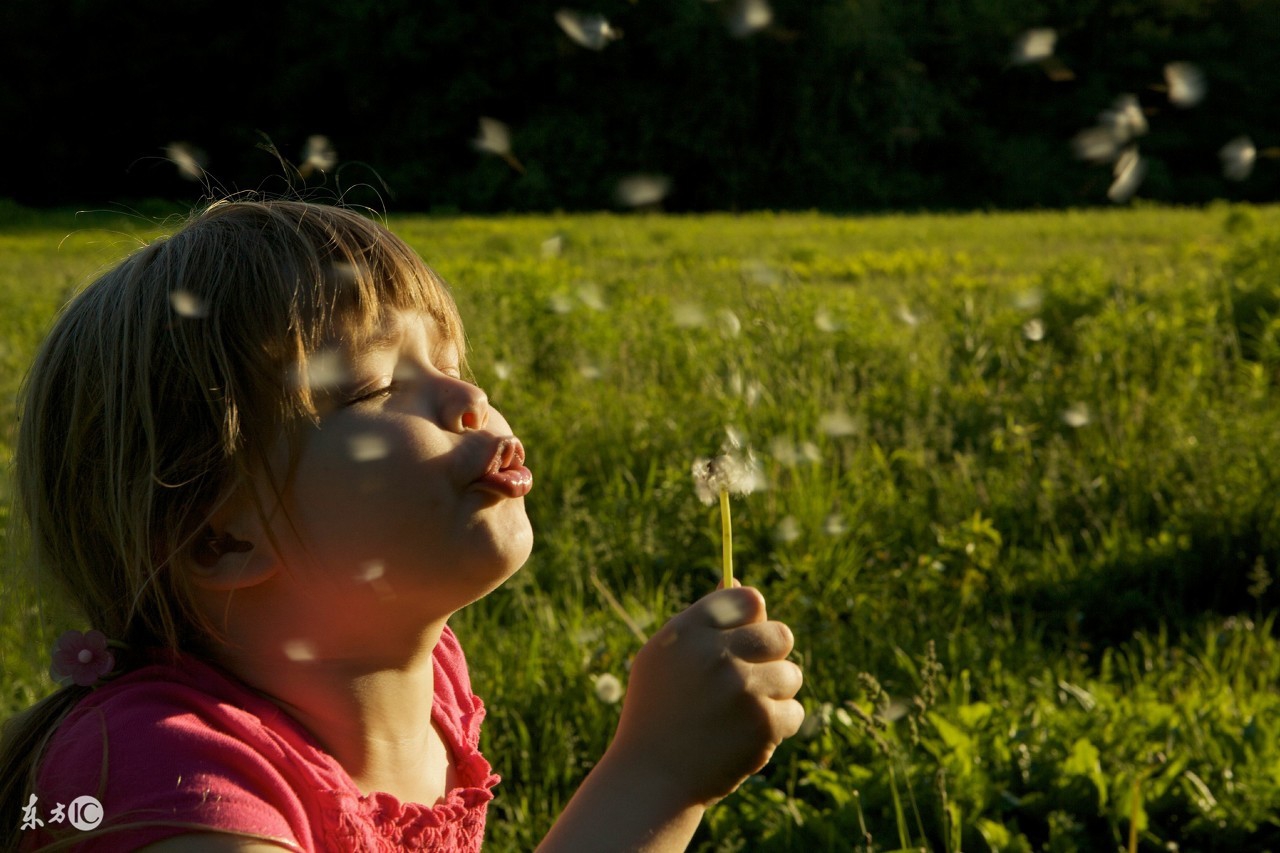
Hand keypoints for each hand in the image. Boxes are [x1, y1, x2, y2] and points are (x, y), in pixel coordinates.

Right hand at [607, 586, 804, 805]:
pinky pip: (794, 712)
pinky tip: (746, 737)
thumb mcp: (665, 656)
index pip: (750, 601)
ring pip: (792, 675)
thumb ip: (702, 620)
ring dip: (775, 694)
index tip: (746, 641)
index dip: (753, 621)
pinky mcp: (763, 723)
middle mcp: (717, 654)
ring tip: (741, 713)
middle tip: (750, 679)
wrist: (652, 777)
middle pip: (781, 635)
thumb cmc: (658, 710)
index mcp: (690, 630)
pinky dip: (777, 727)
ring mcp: (743, 688)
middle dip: (772, 656)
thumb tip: (737, 582)